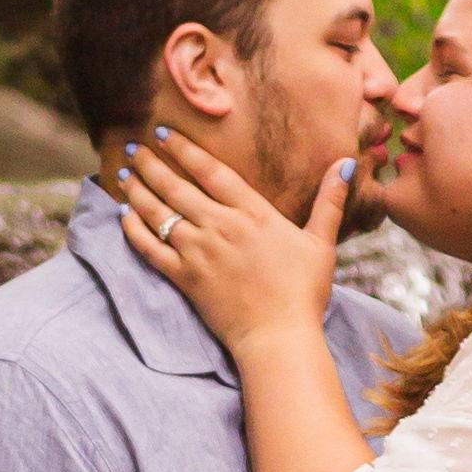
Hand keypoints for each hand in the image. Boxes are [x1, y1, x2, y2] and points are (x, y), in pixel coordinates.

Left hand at [117, 125, 347, 358]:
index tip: (164, 133)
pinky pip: (150, 248)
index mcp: (253, 213)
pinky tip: (124, 214)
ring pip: (159, 213)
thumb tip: (347, 163)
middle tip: (135, 148)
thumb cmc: (304, 293)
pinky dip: (134, 229)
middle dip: (152, 164)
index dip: (184, 149)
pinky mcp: (185, 279)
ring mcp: (199, 252)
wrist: (279, 337)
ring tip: (125, 173)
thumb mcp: (321, 242)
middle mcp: (221, 226)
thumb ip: (329, 200)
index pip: (211, 171)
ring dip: (138, 190)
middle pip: (177, 186)